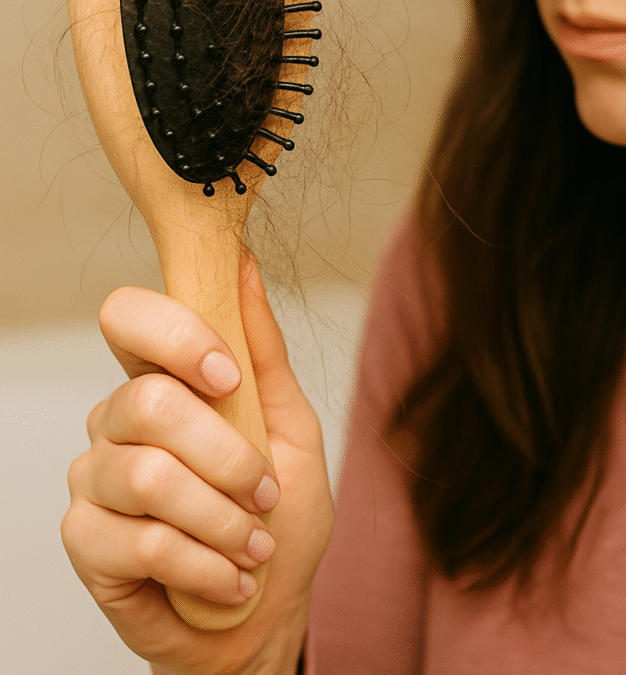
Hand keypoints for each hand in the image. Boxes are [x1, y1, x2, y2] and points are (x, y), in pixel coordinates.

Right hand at [61, 249, 334, 674]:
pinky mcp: (85, 539)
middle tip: (264, 493)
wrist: (267, 610)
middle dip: (226, 456)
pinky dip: (205, 564)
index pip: (127, 318)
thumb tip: (244, 265)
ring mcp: (95, 477)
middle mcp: (118, 418)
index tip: (226, 376)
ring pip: (148, 476)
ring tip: (253, 545)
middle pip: (148, 402)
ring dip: (223, 520)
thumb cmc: (279, 515)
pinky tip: (227, 578)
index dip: (174, 335)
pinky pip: (142, 540)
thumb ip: (264, 350)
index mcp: (163, 378)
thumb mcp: (291, 427)